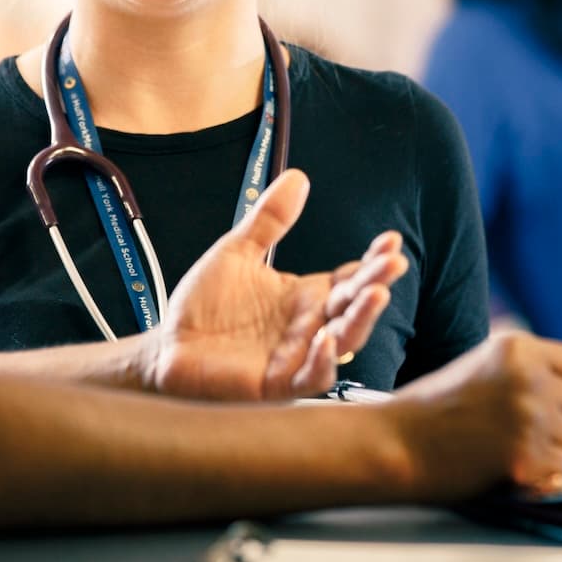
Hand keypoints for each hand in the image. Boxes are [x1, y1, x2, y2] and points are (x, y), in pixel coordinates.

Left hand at [142, 170, 406, 401]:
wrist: (168, 346)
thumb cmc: (203, 307)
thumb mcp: (237, 253)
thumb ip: (269, 220)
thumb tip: (298, 178)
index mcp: (304, 297)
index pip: (350, 279)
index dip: (372, 262)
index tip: (391, 241)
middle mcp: (308, 327)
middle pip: (353, 307)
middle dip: (376, 286)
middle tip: (394, 263)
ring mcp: (295, 357)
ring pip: (342, 343)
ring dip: (361, 320)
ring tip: (376, 295)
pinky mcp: (274, 383)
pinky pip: (308, 377)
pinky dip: (320, 361)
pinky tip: (325, 339)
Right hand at [386, 333, 561, 498]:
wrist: (398, 440)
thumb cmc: (437, 407)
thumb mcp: (484, 365)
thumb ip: (528, 370)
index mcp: (519, 348)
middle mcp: (528, 376)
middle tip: (556, 439)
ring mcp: (527, 415)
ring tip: (535, 454)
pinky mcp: (522, 454)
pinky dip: (552, 475)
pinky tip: (527, 470)